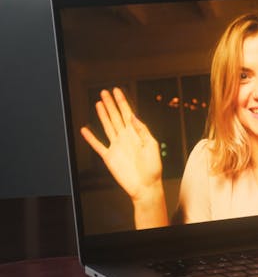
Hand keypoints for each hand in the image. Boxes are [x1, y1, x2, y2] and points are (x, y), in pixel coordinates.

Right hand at [81, 88, 167, 227]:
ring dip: (102, 115)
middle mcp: (125, 138)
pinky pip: (98, 145)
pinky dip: (90, 138)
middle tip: (105, 92)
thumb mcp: (152, 145)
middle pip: (115, 116)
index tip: (117, 90)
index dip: (122, 101)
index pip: (127, 113)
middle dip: (110, 104)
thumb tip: (132, 115)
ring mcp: (116, 146)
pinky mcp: (109, 157)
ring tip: (98, 103)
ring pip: (107, 126)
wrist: (146, 186)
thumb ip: (142, 129)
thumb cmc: (153, 168)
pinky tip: (85, 130)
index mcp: (136, 134)